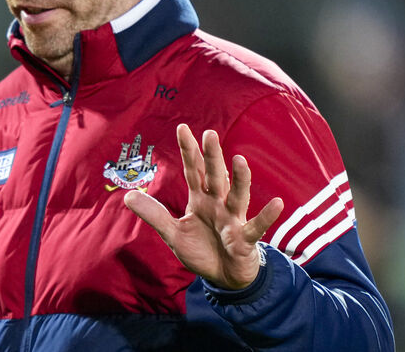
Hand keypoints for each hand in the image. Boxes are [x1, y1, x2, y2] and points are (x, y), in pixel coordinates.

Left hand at [123, 124, 283, 289]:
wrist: (224, 277)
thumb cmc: (202, 250)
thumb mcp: (172, 233)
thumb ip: (153, 214)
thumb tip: (127, 195)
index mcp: (200, 200)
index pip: (192, 171)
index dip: (188, 151)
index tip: (182, 127)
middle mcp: (218, 204)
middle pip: (214, 177)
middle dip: (212, 157)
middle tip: (209, 134)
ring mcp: (233, 220)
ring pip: (237, 196)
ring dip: (240, 179)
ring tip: (240, 161)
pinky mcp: (244, 239)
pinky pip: (256, 227)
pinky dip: (266, 216)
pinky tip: (277, 203)